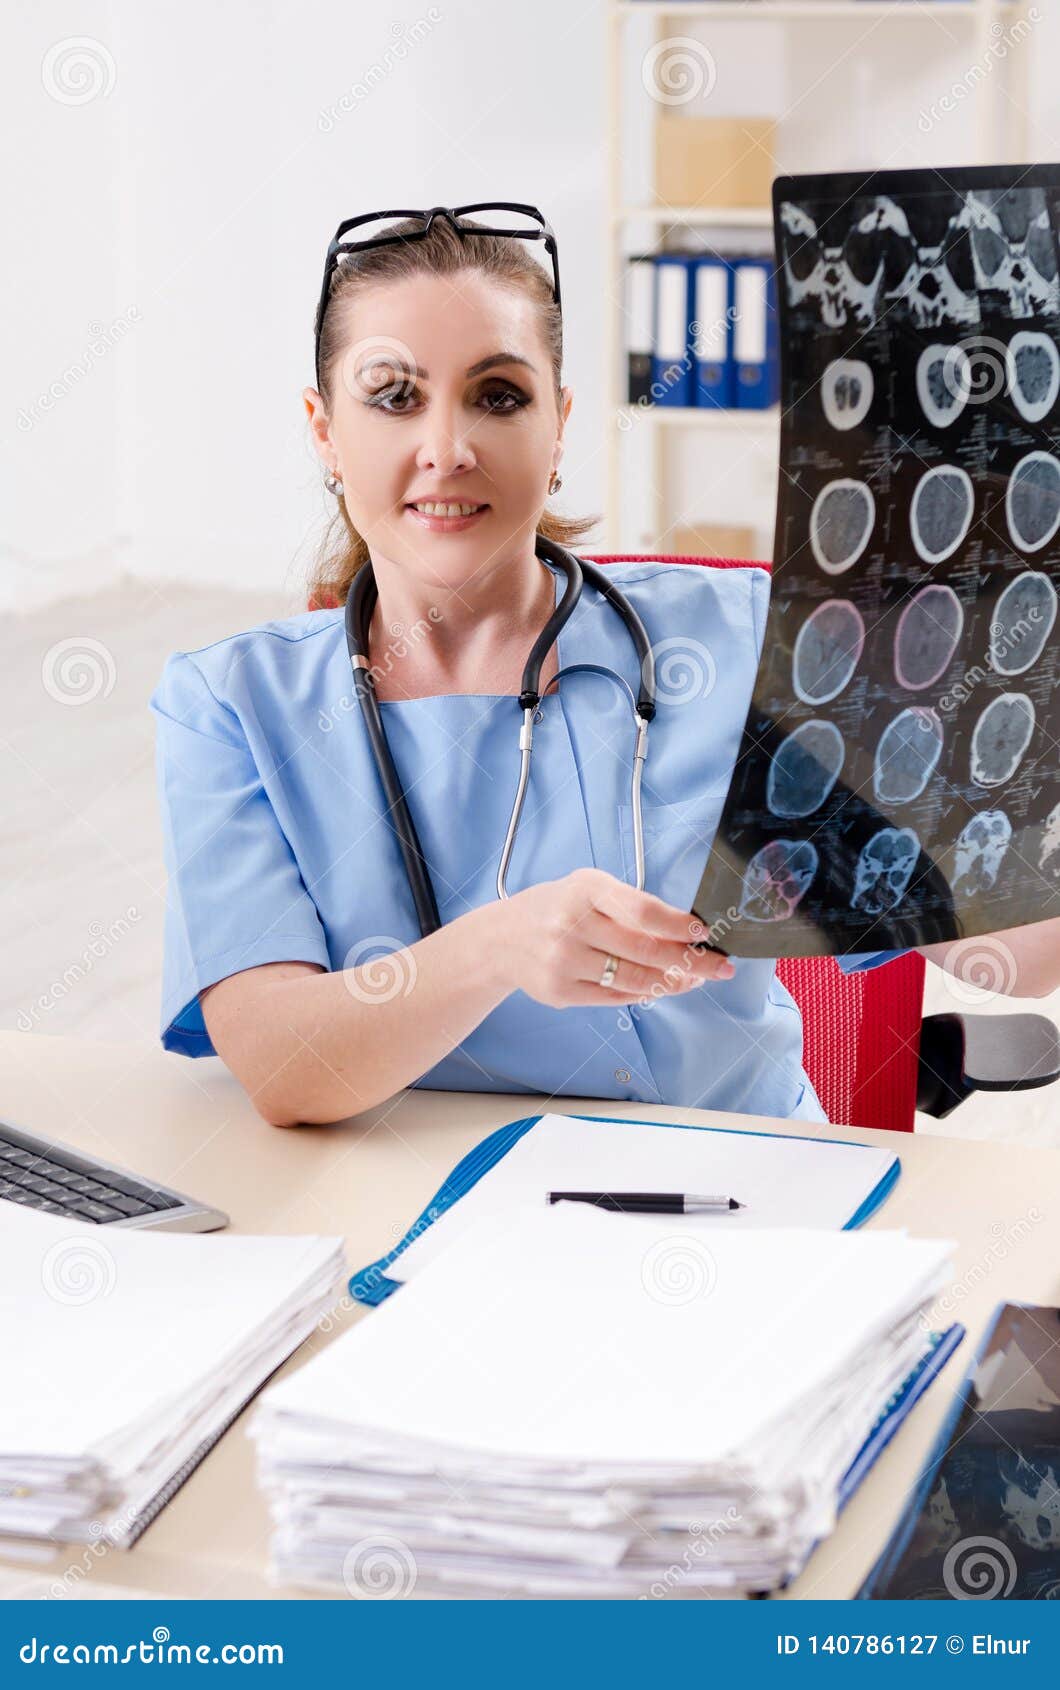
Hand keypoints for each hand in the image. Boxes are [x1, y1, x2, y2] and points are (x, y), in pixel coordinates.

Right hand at [490, 866, 734, 1009]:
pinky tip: (663, 987)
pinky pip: (615, 997)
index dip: (678, 925)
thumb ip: (630, 905)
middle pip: (645, 950)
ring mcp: (564, 962)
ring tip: (695, 979)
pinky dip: (646, 993)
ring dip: (674, 982)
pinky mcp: (561, 992)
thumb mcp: (588, 889)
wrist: (501, 939)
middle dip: (691, 961)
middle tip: (719, 966)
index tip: (704, 934)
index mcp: (584, 890)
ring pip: (635, 979)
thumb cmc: (557, 909)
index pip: (642, 910)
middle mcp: (571, 925)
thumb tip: (686, 932)